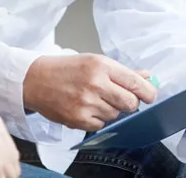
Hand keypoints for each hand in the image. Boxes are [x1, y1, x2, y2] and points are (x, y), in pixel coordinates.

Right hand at [23, 54, 156, 130]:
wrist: (35, 79)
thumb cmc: (64, 68)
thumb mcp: (93, 61)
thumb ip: (121, 72)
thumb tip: (147, 76)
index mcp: (100, 65)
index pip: (136, 83)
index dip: (148, 92)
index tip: (150, 95)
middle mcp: (95, 83)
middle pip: (131, 103)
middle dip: (130, 103)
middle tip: (118, 97)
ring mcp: (87, 103)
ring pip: (116, 115)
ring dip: (110, 110)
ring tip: (93, 98)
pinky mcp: (79, 119)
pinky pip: (101, 125)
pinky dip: (97, 119)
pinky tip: (85, 107)